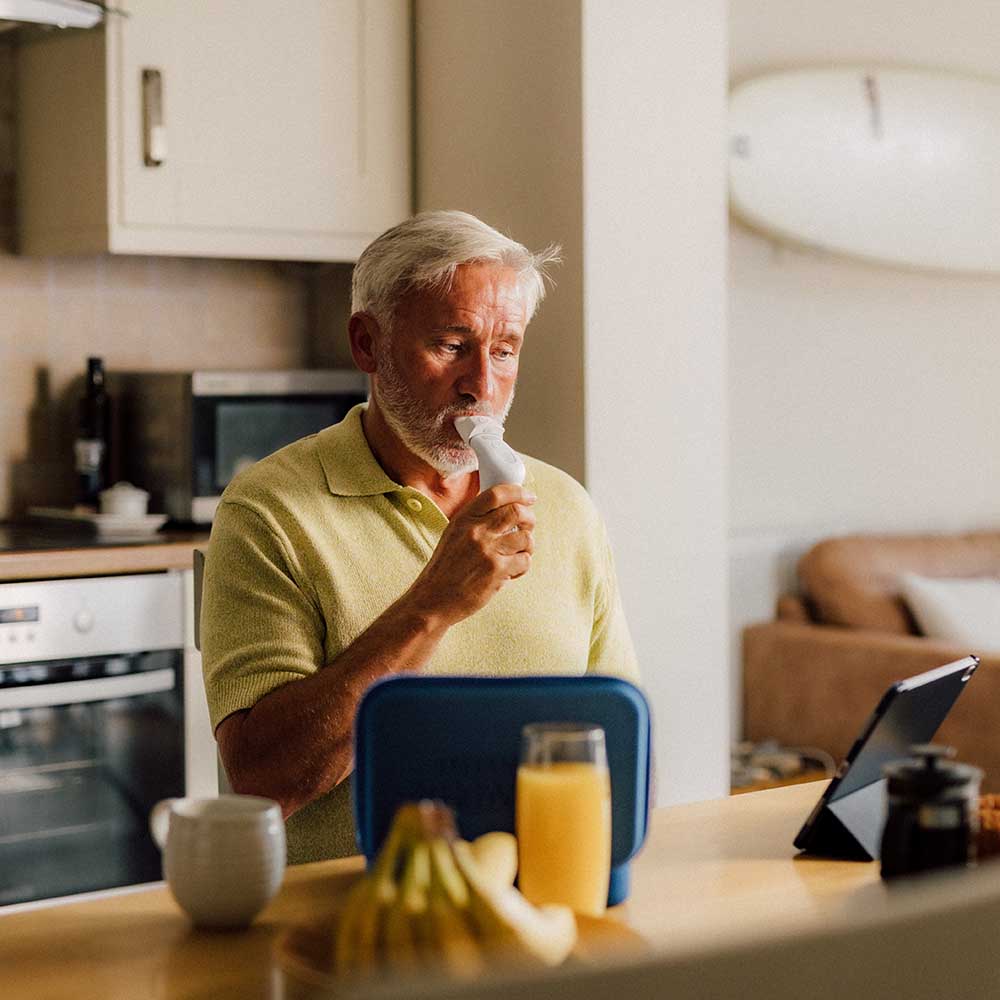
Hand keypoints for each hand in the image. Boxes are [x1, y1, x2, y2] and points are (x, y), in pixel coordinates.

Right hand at [404, 484, 536, 625]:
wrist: (432, 599)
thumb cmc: (445, 569)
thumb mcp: (453, 535)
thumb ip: (475, 521)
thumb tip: (504, 508)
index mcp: (464, 519)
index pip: (496, 494)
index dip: (518, 492)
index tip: (528, 497)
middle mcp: (476, 531)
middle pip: (516, 512)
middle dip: (529, 518)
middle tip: (528, 526)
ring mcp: (487, 551)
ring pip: (525, 537)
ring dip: (528, 545)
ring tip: (518, 553)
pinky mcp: (496, 571)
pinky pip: (524, 560)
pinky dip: (522, 566)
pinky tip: (511, 572)